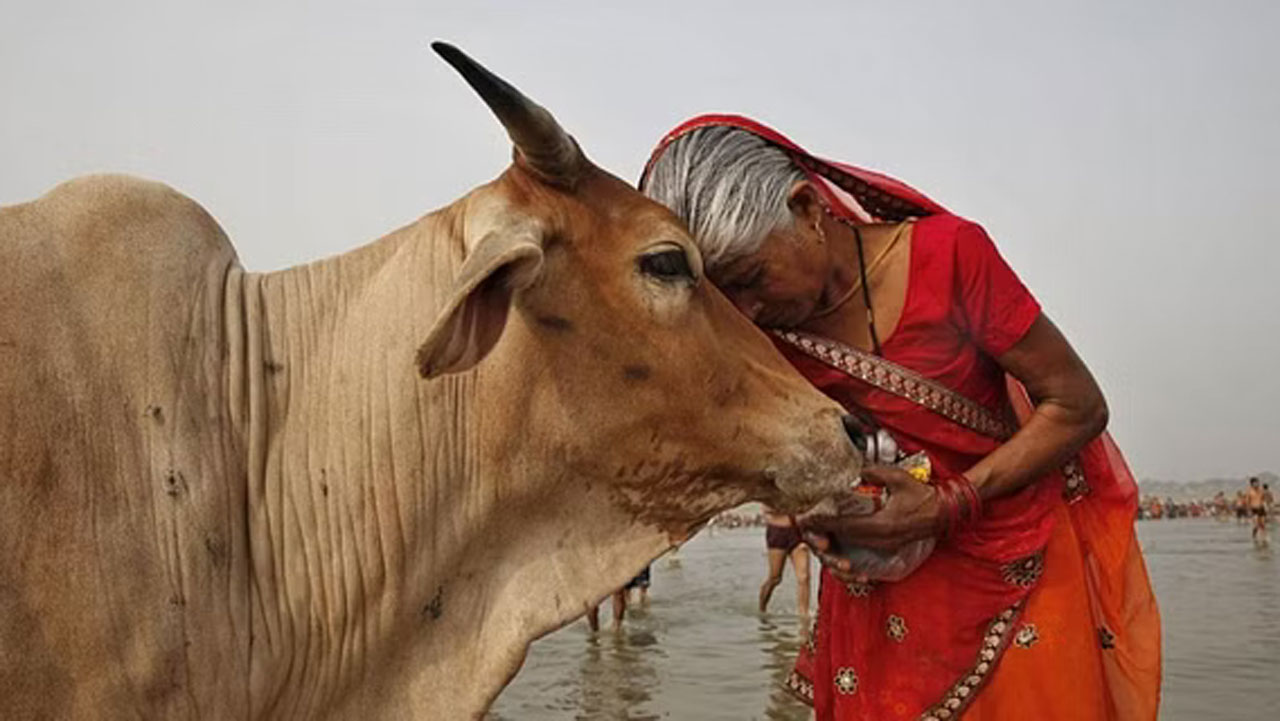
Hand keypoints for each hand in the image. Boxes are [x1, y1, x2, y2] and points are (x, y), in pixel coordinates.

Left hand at [799, 465, 941, 551]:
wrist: (942, 513)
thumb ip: (877, 473)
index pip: (845, 525)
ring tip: (818, 529)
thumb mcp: (899, 478)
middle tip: (806, 525)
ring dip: (835, 537)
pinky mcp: (887, 545)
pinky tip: (839, 534)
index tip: (806, 520)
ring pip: (852, 544)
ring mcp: (884, 544)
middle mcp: (880, 538)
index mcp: (881, 524)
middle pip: (845, 538)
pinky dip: (848, 540)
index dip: (824, 523)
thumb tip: (859, 472)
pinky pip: (862, 545)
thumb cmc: (921, 495)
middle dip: (824, 532)